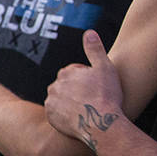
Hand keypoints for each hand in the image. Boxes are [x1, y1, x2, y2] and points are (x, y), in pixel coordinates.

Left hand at [45, 30, 124, 144]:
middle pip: (66, 86)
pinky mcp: (50, 117)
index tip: (97, 87)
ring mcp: (51, 102)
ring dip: (70, 102)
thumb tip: (89, 32)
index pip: (74, 73)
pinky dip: (65, 115)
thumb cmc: (106, 95)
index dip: (88, 80)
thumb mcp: (105, 68)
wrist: (100, 123)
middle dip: (77, 90)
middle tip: (93, 99)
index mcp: (65, 73)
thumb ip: (95, 49)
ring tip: (87, 109)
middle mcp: (54, 86)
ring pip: (61, 99)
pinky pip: (57, 114)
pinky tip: (78, 117)